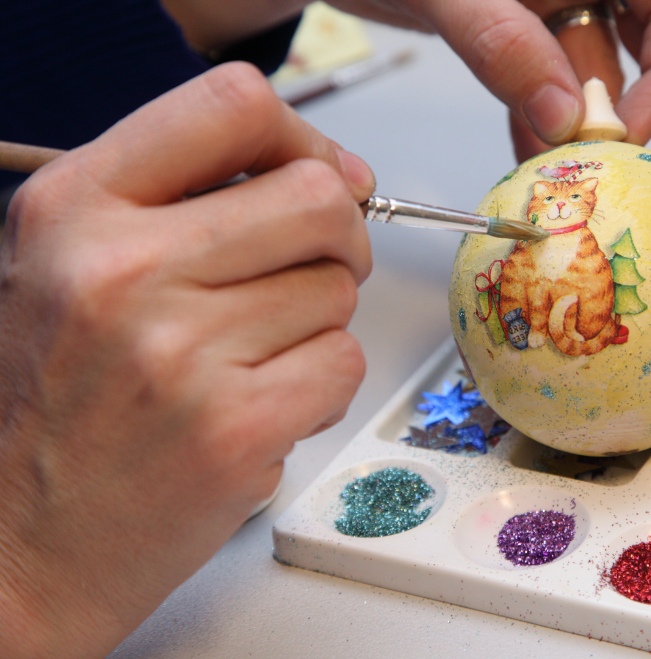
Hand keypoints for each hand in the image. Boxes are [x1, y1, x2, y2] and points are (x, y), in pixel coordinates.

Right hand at [0, 63, 372, 657]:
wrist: (19, 547)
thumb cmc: (54, 404)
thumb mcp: (73, 265)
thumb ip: (182, 201)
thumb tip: (335, 173)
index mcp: (76, 209)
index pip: (232, 105)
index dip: (303, 137)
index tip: (325, 176)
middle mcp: (123, 269)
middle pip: (318, 198)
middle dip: (338, 238)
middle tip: (309, 273)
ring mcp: (181, 352)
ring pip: (338, 290)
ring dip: (317, 323)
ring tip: (250, 361)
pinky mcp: (235, 428)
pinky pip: (343, 363)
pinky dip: (321, 385)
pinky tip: (261, 407)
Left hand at [357, 0, 650, 181]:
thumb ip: (504, 45)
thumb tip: (561, 118)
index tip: (632, 133)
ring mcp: (563, 9)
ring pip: (616, 78)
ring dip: (616, 142)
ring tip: (625, 201)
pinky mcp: (530, 38)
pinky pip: (559, 91)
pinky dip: (554, 135)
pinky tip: (544, 176)